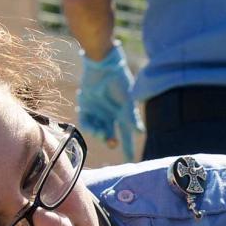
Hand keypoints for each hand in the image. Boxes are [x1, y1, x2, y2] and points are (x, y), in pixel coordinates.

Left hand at [78, 42, 140, 161]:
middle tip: (113, 143)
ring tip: (103, 133)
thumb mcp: (127, 100)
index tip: (130, 160)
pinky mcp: (86, 106)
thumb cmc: (119, 81)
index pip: (126, 135)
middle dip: (111, 141)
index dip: (128, 148)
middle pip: (110, 135)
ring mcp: (97, 111)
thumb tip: (140, 133)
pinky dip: (90, 127)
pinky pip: (86, 122)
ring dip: (100, 134)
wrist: (103, 64)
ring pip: (98, 130)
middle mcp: (110, 115)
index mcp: (122, 114)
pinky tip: (94, 126)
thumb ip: (131, 117)